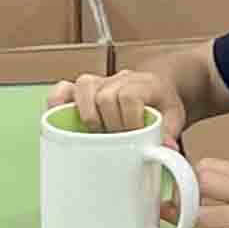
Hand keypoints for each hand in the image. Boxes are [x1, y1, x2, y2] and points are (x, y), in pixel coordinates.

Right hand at [49, 66, 181, 138]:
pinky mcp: (84, 91)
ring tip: (96, 133)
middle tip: (118, 138)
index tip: (135, 135)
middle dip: (110, 123)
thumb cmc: (162, 104)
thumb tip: (166, 149)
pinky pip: (64, 89)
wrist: (156, 87)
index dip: (130, 119)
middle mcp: (119, 79)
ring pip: (83, 88)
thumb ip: (171, 132)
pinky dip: (56, 101)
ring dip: (87, 115)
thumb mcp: (174, 117)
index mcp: (143, 83)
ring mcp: (100, 83)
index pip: (129, 96)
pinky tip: (54, 114)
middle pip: (104, 96)